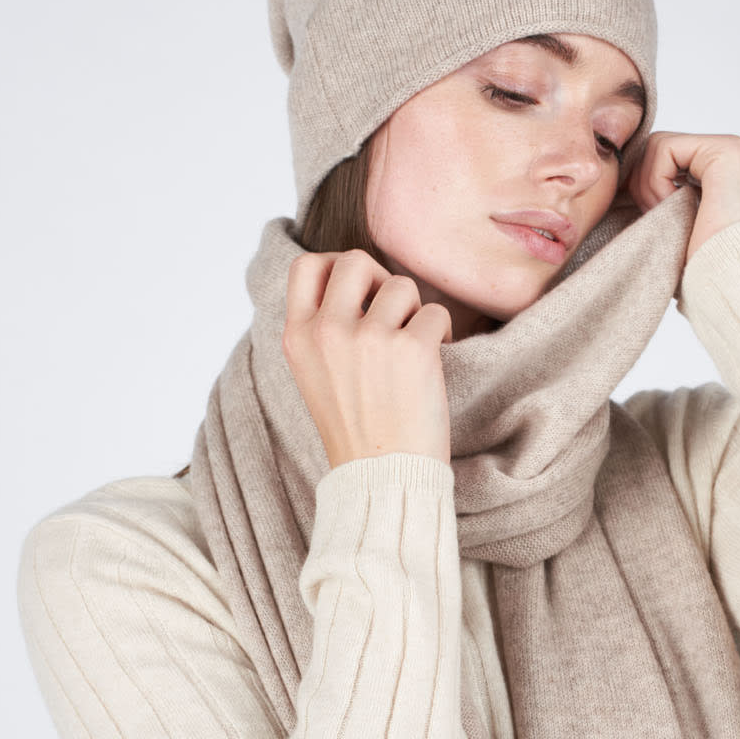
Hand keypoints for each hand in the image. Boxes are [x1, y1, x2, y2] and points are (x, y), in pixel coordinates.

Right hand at [283, 249, 453, 468]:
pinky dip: (442, 334)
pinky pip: (436, 313)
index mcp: (298, 337)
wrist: (383, 477)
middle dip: (380, 280)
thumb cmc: (357, 430)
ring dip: (414, 312)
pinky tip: (433, 363)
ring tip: (412, 348)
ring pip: (402, 285)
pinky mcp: (412, 349)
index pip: (305, 265)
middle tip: (392, 313)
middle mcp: (328, 332)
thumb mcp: (315, 375)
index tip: (357, 288)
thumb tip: (356, 281)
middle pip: (355, 261)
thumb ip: (323, 330)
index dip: (335, 265)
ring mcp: (370, 339)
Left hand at [618, 132, 739, 271]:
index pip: (661, 156)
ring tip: (668, 216)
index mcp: (717, 171)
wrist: (720, 285)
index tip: (644, 216)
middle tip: (656, 218)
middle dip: (642, 185)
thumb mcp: (667, 224)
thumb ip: (652, 193)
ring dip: (649, 186)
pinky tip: (674, 208)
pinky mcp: (726, 151)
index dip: (641, 185)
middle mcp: (726, 156)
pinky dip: (657, 182)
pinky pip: (665, 148)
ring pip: (656, 145)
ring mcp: (730, 150)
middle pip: (655, 147)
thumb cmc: (695, 268)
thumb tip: (614, 179)